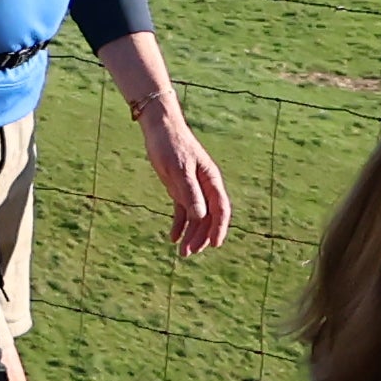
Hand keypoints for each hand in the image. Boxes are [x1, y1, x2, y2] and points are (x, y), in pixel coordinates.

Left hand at [141, 112, 230, 258]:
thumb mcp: (178, 170)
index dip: (219, 228)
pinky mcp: (179, 188)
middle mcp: (205, 186)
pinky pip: (182, 211)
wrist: (159, 128)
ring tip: (181, 251)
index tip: (214, 244)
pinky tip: (172, 238)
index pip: (221, 209)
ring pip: (196, 217)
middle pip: (208, 217)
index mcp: (211, 180)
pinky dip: (179, 224)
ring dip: (190, 234)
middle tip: (188, 253)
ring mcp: (192, 188)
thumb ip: (190, 193)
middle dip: (201, 236)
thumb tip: (201, 217)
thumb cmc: (170, 145)